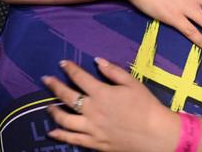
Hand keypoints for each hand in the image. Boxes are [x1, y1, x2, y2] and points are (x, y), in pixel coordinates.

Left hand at [44, 59, 177, 151]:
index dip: (70, 69)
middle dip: (54, 86)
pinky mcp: (94, 142)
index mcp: (101, 93)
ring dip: (53, 111)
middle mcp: (92, 110)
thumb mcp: (132, 83)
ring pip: (64, 119)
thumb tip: (97, 60)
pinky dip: (60, 135)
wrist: (155, 133)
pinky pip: (72, 139)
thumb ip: (113, 71)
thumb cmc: (146, 105)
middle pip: (66, 96)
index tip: (62, 63)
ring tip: (48, 106)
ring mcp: (91, 128)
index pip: (79, 77)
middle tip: (46, 79)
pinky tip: (52, 131)